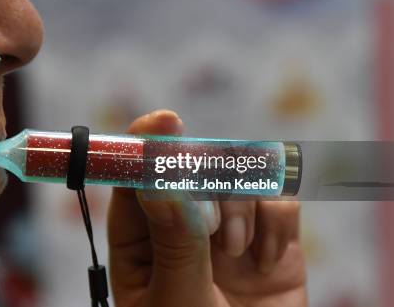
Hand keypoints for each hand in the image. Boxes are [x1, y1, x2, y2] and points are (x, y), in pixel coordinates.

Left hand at [107, 110, 306, 305]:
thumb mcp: (176, 299)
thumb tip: (158, 178)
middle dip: (202, 176)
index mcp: (142, 241)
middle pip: (190, 165)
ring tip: (234, 250)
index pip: (135, 180)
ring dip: (239, 203)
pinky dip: (276, 219)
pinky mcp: (272, 240)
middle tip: (209, 203)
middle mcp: (183, 227)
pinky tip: (265, 259)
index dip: (146, 146)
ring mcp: (229, 231)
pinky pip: (278, 200)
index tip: (163, 123)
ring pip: (236, 177)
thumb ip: (173, 240)